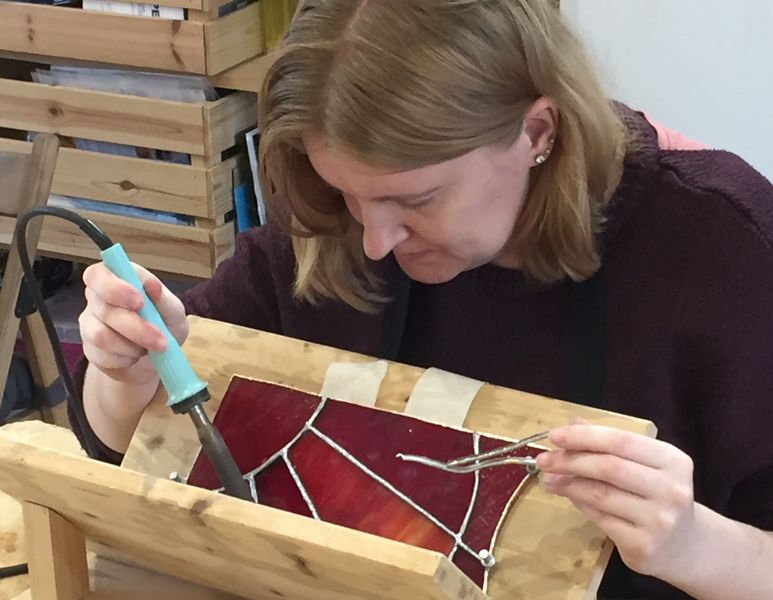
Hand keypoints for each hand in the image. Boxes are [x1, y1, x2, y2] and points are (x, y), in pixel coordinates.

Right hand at [79, 262, 188, 385]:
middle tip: (161, 341)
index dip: (113, 288)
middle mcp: (97, 298)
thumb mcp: (174, 311)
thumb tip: (152, 284)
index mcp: (116, 278)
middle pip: (104, 309)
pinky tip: (135, 355)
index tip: (139, 302)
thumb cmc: (165, 323)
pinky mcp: (90, 349)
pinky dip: (125, 359)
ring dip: (132, 347)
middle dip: (136, 328)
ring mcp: (90, 324)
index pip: (97, 274)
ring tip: (148, 348)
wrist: (158, 357)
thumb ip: (163, 298)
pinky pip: (102, 356)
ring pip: (101, 335)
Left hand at [536, 422, 697, 580]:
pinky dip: (579, 503)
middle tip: (545, 459)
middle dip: (571, 460)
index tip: (554, 435)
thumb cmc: (658, 496)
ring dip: (568, 483)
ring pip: (600, 494)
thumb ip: (611, 444)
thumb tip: (573, 423)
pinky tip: (568, 496)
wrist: (687, 547)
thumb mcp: (644, 465)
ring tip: (549, 478)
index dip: (585, 436)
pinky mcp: (643, 545)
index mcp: (672, 460)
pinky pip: (600, 518)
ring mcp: (659, 520)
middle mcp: (670, 489)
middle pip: (609, 467)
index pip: (621, 441)